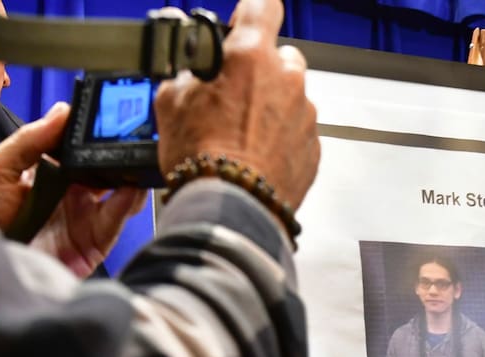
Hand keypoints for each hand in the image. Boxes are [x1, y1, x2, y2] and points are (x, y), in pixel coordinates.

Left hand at [0, 103, 147, 277]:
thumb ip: (27, 140)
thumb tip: (61, 112)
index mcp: (49, 173)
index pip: (80, 146)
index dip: (94, 132)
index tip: (106, 115)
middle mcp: (72, 193)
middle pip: (107, 166)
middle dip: (120, 152)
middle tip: (130, 135)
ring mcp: (87, 216)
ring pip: (122, 190)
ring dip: (131, 175)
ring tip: (134, 161)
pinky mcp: (97, 240)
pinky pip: (119, 218)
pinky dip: (129, 202)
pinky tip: (130, 188)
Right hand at [154, 0, 319, 210]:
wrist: (230, 208)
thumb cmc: (202, 157)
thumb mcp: (171, 103)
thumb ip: (183, 72)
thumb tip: (182, 64)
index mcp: (251, 57)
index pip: (262, 6)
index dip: (252, 10)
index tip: (247, 17)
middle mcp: (287, 80)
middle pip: (281, 56)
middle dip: (261, 70)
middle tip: (235, 94)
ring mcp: (305, 114)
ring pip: (291, 97)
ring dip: (272, 107)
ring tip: (242, 133)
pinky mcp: (313, 147)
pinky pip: (298, 131)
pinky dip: (282, 137)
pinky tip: (257, 154)